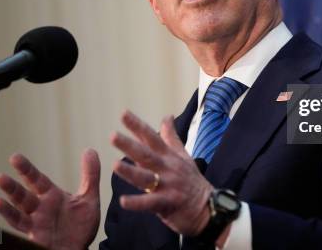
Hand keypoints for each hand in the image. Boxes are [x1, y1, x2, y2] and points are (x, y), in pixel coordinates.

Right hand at [0, 149, 100, 249]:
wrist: (80, 249)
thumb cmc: (81, 225)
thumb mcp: (88, 198)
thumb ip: (90, 175)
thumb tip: (90, 149)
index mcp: (51, 196)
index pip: (36, 180)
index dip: (26, 169)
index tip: (14, 157)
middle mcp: (40, 208)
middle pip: (23, 195)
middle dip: (12, 187)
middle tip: (0, 177)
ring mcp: (36, 224)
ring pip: (19, 213)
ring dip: (8, 206)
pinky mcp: (36, 238)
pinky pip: (22, 229)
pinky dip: (11, 220)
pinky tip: (0, 208)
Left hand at [111, 110, 212, 235]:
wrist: (208, 208)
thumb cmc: (192, 180)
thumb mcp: (183, 155)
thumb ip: (171, 137)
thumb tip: (167, 116)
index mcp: (169, 156)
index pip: (152, 137)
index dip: (138, 125)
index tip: (123, 114)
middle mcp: (167, 168)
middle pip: (146, 155)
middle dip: (130, 145)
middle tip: (113, 136)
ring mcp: (168, 185)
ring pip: (146, 178)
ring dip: (131, 172)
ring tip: (115, 165)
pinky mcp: (168, 203)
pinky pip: (150, 203)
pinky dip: (137, 203)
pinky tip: (123, 201)